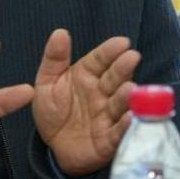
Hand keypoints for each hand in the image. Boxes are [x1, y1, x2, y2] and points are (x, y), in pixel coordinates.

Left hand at [32, 30, 138, 176]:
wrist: (53, 146)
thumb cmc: (54, 110)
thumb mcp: (47, 82)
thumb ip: (54, 58)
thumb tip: (60, 32)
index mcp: (87, 75)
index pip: (100, 59)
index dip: (110, 51)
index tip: (122, 42)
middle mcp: (102, 93)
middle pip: (114, 78)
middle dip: (123, 68)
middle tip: (132, 57)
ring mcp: (107, 115)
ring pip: (120, 104)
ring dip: (127, 97)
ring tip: (130, 88)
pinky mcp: (109, 140)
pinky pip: (118, 132)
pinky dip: (126, 126)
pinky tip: (130, 117)